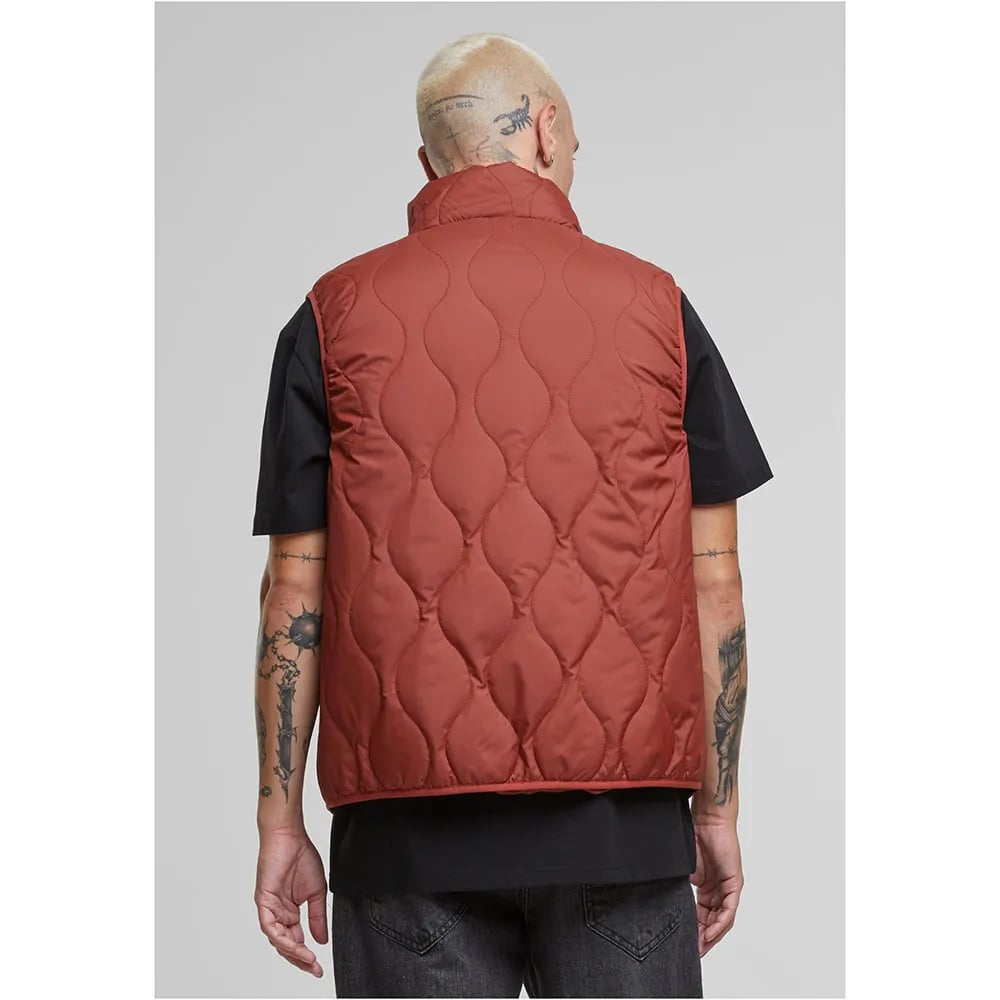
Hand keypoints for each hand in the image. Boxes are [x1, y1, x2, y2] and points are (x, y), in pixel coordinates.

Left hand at [254, 827, 328, 977]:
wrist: (290, 836)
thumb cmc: (301, 856)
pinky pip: (269, 926)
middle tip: (314, 969)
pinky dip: (281, 937)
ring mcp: (269, 908)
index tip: (318, 966)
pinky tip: (294, 944)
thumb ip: (317, 917)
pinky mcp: (263, 901)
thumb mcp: (316, 892)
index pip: (296, 940)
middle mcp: (278, 913)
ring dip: (292, 951)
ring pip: (277, 939)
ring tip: (307, 958)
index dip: (306, 955)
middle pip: (286, 944)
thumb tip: (321, 940)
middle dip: (300, 959)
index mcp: (289, 911)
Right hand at [689, 816, 743, 956]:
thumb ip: (679, 884)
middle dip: (704, 939)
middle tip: (693, 953)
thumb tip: (662, 899)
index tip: (686, 944)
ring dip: (712, 935)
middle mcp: (720, 890)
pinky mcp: (734, 883)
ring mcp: (728, 887)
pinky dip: (720, 923)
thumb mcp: (684, 867)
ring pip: (722, 920)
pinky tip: (711, 933)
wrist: (708, 819)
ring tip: (701, 948)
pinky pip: (728, 910)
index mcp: (707, 887)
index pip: (702, 915)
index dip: (695, 931)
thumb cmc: (694, 835)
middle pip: (713, 921)